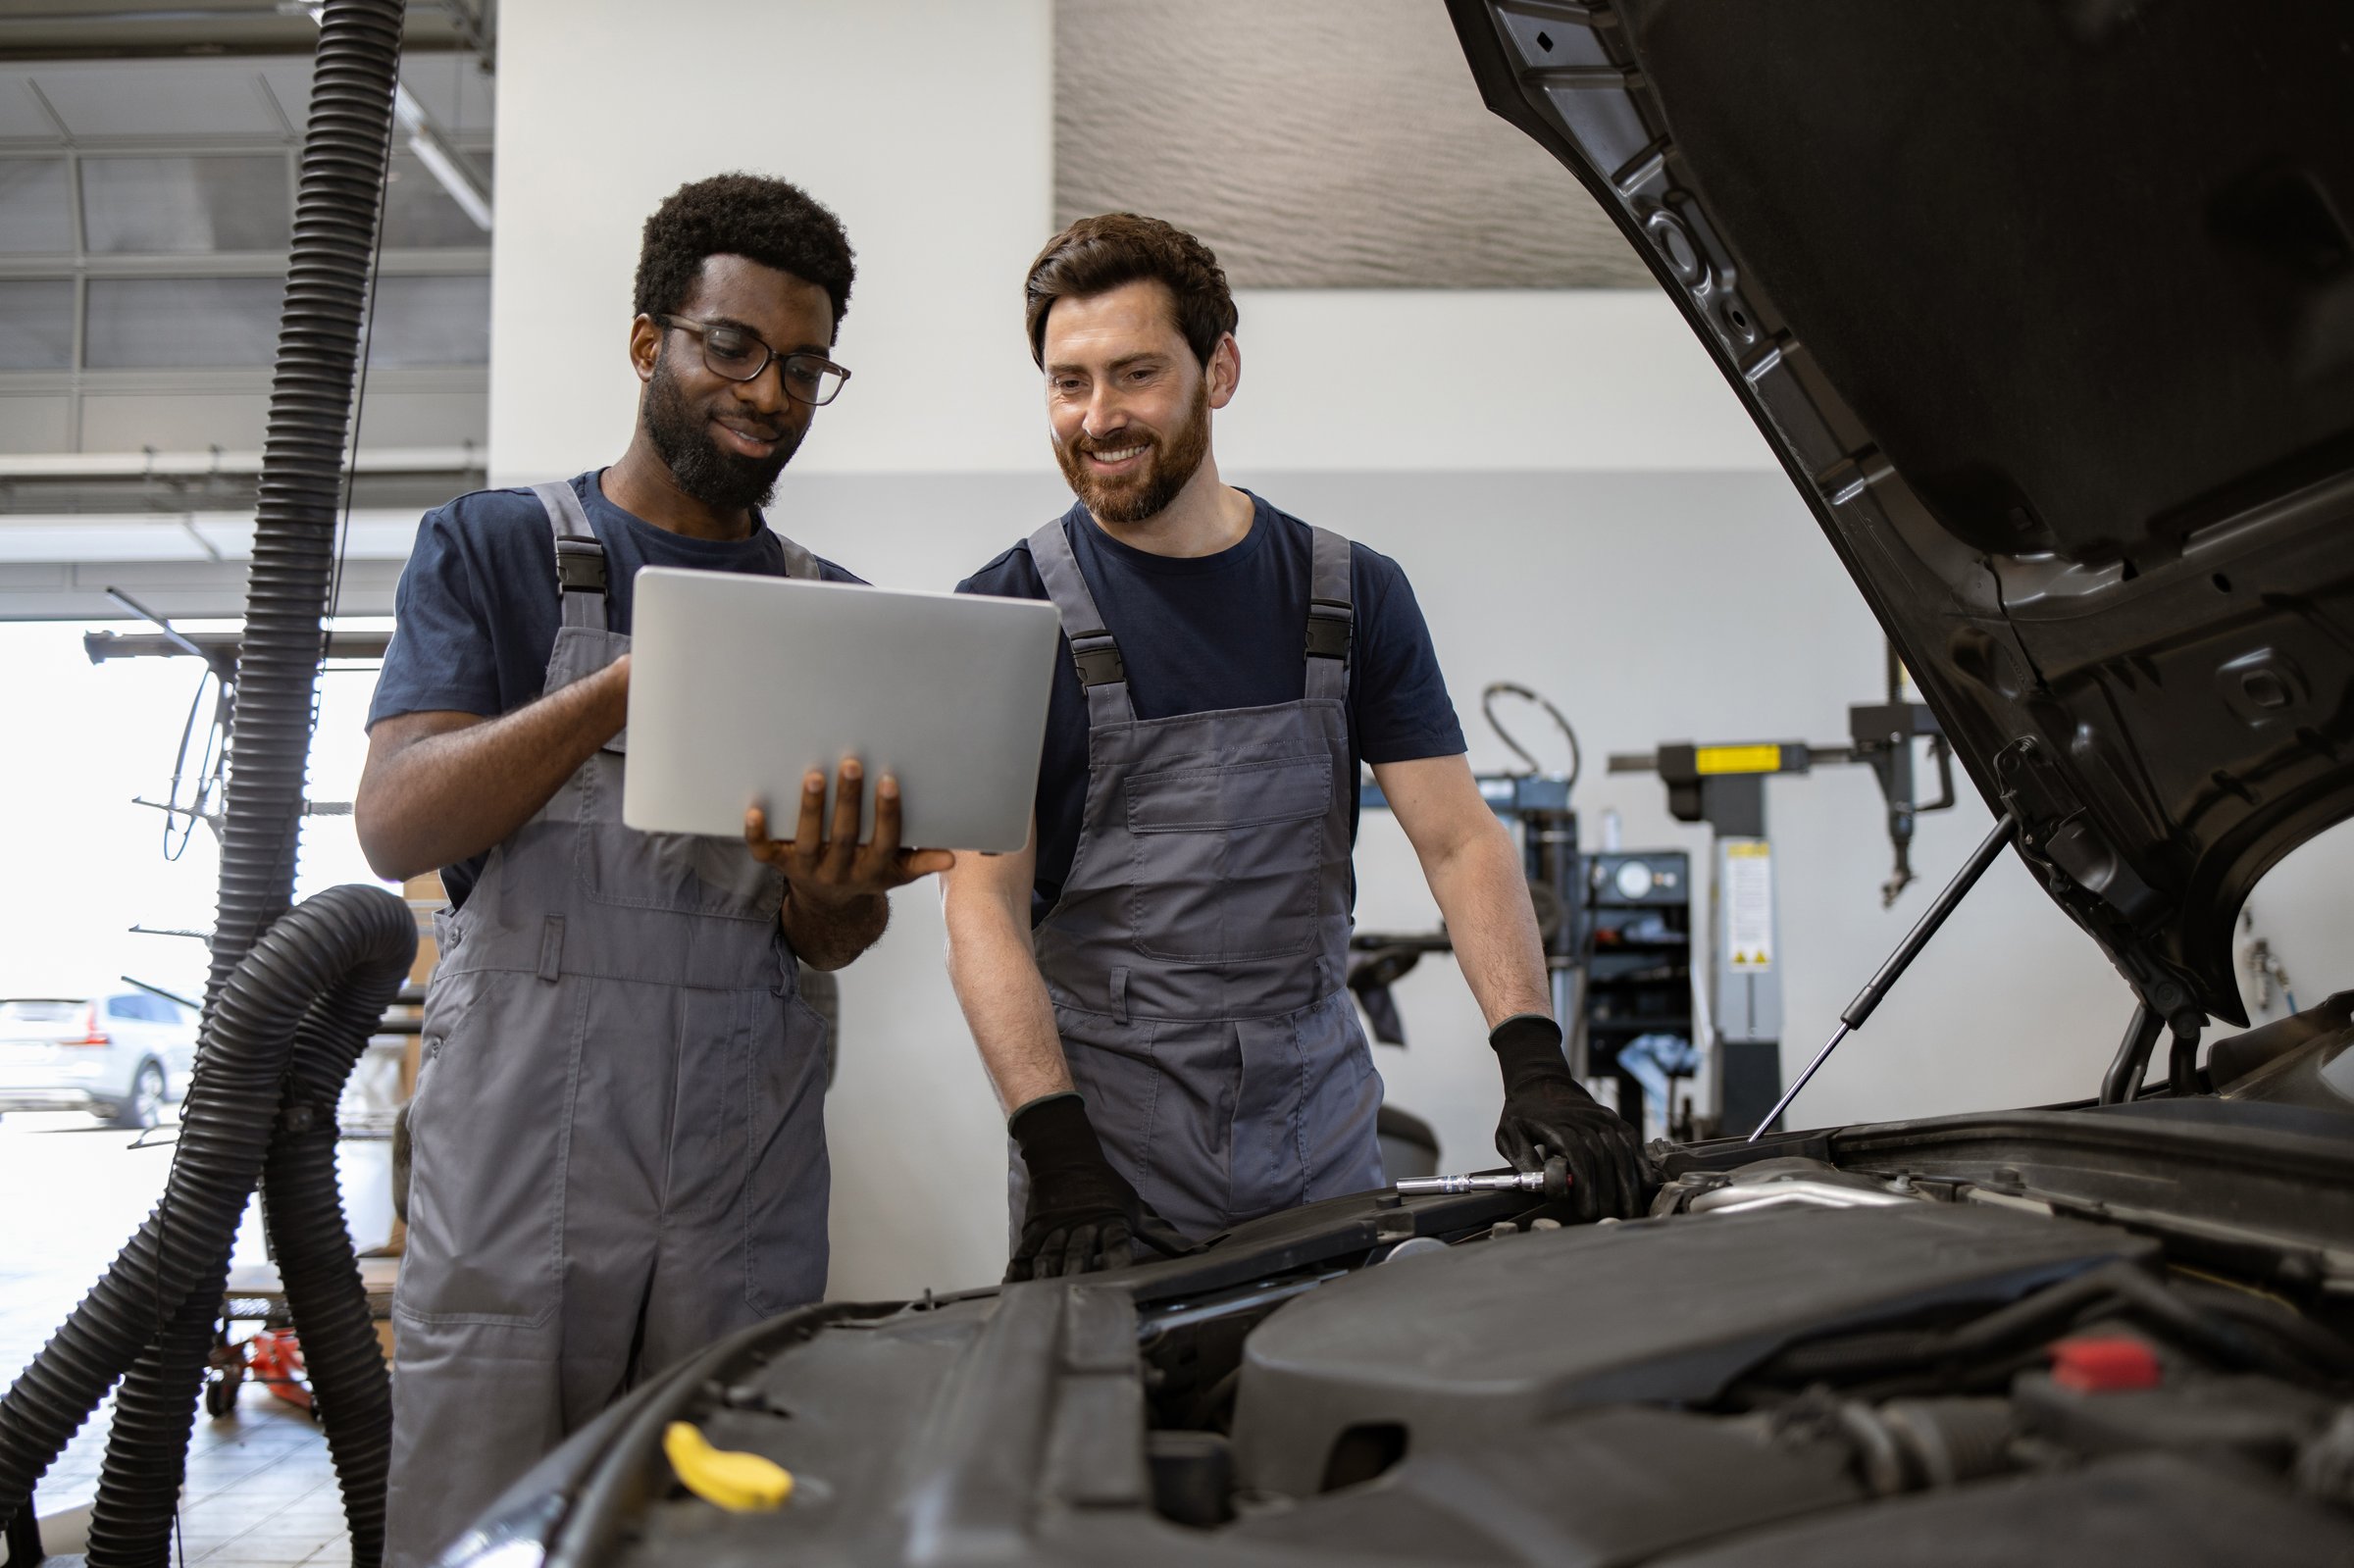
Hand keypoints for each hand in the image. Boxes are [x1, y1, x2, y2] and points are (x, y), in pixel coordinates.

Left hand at [744, 759, 954, 909]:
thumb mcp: (897, 872)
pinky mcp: (781, 865)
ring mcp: (808, 869)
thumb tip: (951, 857)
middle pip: (844, 837)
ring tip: (814, 775)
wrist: (829, 905)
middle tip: (850, 764)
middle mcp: (840, 872)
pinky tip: (753, 810)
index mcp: (872, 871)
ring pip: (807, 842)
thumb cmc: (868, 873)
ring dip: (810, 809)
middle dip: (847, 801)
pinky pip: (765, 852)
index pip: (884, 842)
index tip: (888, 781)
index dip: (887, 813)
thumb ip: (920, 862)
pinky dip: (757, 834)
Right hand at [1006, 1093, 1191, 1280]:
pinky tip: (1013, 1290)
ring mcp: (1055, 1229)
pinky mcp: (1035, 1231)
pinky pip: (1025, 1253)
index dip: (1118, 1260)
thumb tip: (1198, 1254)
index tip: (1119, 1280)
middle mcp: (1082, 1226)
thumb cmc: (1106, 1189)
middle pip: (1080, 1253)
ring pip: (1051, 1255)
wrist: (1065, 1159)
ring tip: (1046, 1301)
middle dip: (1079, 1274)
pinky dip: (1018, 1272)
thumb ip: (1163, 1236)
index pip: (1117, 1244)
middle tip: (1078, 1298)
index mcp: (1110, 1221)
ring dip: (1049, 1277)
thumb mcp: (1137, 1209)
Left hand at [1490, 1013, 1648, 1220]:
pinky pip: (1632, 1142)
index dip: (1585, 1186)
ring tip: (1629, 1210)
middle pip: (1602, 1158)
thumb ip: (1524, 1162)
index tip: (1586, 1210)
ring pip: (1620, 1152)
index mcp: (1557, 1126)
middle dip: (1608, 1193)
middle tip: (1608, 1217)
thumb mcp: (1508, 1135)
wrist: (1540, 1082)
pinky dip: (1640, 1164)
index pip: (1578, 1157)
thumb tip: (1545, 1186)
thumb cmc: (1523, 1114)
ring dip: (1627, 1185)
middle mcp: (1583, 1120)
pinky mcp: (1613, 1119)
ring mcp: (1601, 1119)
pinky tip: (1644, 1186)